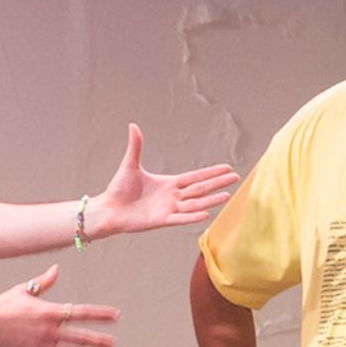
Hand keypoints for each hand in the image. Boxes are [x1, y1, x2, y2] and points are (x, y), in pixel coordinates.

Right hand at [0, 267, 118, 346]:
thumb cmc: (1, 305)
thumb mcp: (23, 291)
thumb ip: (43, 283)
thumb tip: (56, 269)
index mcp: (49, 312)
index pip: (81, 312)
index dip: (100, 314)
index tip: (116, 315)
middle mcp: (47, 330)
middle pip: (79, 337)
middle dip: (98, 340)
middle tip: (112, 343)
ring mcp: (39, 346)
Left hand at [91, 125, 242, 239]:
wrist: (110, 209)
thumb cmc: (119, 189)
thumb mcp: (130, 165)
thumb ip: (136, 146)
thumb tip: (133, 125)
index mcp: (169, 184)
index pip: (195, 177)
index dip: (211, 172)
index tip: (227, 168)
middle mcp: (173, 196)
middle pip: (200, 188)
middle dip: (218, 183)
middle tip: (236, 178)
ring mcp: (169, 209)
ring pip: (195, 203)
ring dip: (211, 199)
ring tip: (227, 195)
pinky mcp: (162, 220)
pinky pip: (181, 218)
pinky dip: (193, 216)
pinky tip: (206, 213)